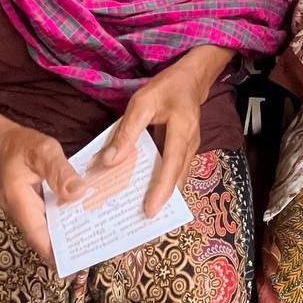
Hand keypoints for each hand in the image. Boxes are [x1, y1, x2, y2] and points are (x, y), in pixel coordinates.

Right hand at [0, 125, 85, 263]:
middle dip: (65, 248)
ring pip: (44, 232)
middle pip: (42, 239)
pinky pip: (45, 221)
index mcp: (18, 201)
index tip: (76, 265)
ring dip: (64, 237)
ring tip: (92, 240)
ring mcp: (21, 212)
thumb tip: (79, 193)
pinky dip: (61, 223)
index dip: (56, 253)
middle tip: (92, 252)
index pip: (37, 236)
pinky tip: (80, 220)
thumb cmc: (20, 145)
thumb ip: (60, 171)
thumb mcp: (44, 151)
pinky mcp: (27, 208)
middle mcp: (17, 213)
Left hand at [97, 62, 204, 216]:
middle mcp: (191, 144)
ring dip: (162, 195)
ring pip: (177, 178)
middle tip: (141, 222)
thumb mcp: (142, 103)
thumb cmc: (166, 88)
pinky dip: (162, 183)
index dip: (161, 190)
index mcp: (181, 130)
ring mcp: (191, 149)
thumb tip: (111, 161)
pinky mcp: (185, 151)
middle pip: (177, 179)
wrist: (191, 80)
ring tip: (140, 211)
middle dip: (162, 201)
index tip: (150, 211)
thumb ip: (127, 132)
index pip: (172, 165)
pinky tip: (144, 190)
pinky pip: (174, 171)